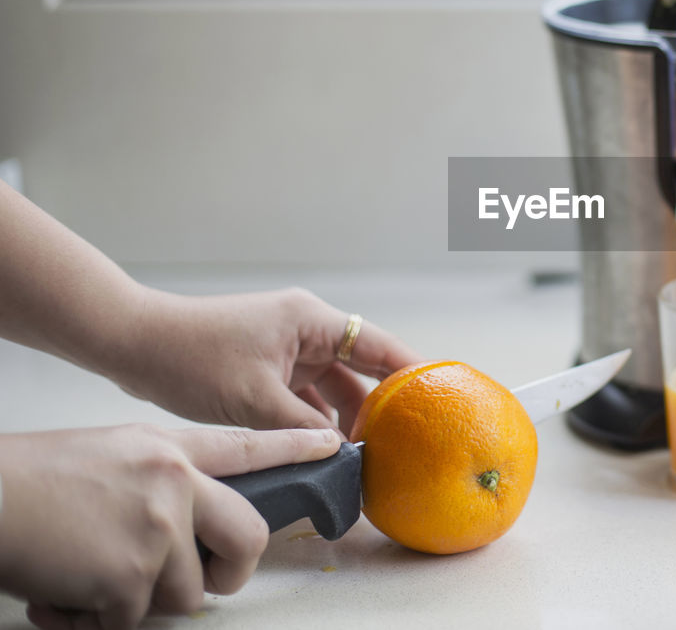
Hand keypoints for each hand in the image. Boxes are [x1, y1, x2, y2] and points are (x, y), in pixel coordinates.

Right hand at [0, 423, 340, 629]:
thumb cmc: (36, 478)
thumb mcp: (114, 452)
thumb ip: (163, 476)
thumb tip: (190, 518)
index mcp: (170, 449)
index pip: (247, 446)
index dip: (295, 447)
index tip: (334, 447)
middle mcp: (175, 483)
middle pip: (246, 537)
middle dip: (231, 572)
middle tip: (205, 580)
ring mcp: (158, 529)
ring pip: (186, 592)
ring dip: (139, 600)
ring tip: (90, 578)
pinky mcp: (130, 576)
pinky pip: (133, 621)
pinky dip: (96, 621)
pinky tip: (63, 596)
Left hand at [107, 288, 421, 436]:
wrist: (134, 345)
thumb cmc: (192, 358)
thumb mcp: (253, 401)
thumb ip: (301, 429)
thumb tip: (338, 455)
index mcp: (312, 321)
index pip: (379, 344)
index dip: (411, 370)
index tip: (438, 397)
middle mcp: (306, 330)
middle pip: (359, 370)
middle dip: (376, 406)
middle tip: (396, 444)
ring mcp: (286, 349)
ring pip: (331, 387)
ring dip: (342, 418)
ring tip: (359, 456)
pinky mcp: (268, 367)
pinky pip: (304, 395)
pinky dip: (314, 420)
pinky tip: (322, 451)